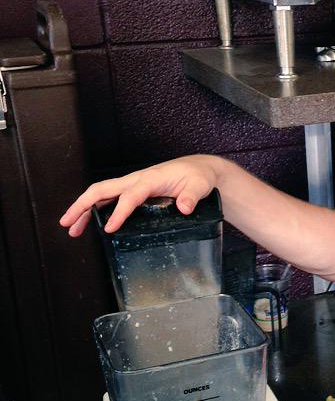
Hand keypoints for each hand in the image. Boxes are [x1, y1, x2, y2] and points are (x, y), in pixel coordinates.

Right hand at [59, 155, 219, 236]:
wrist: (200, 170)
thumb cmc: (198, 177)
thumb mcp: (199, 185)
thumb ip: (191, 196)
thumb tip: (184, 208)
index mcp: (151, 178)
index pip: (130, 196)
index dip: (119, 212)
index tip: (110, 229)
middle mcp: (137, 180)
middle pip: (102, 190)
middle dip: (83, 206)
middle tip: (68, 224)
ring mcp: (133, 185)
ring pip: (102, 195)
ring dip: (84, 210)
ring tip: (72, 229)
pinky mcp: (135, 191)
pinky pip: (110, 199)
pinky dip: (97, 210)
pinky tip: (91, 224)